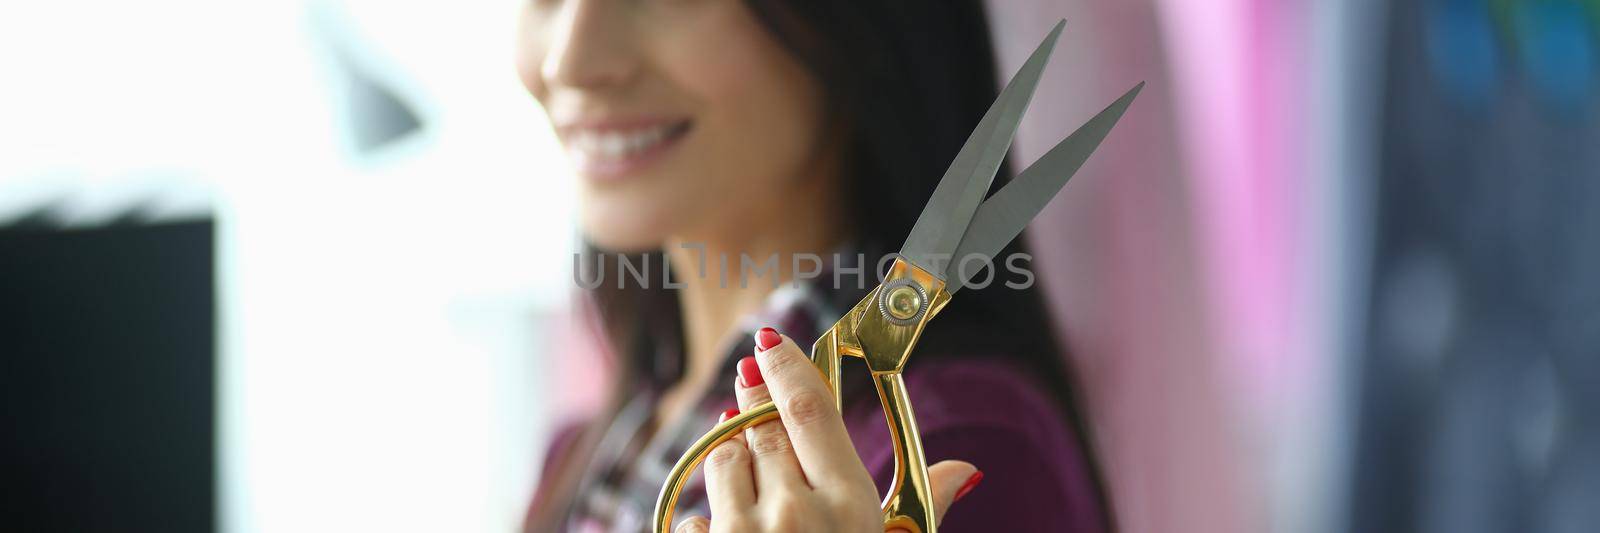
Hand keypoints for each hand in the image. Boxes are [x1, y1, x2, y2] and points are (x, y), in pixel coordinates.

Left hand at [675, 327, 983, 532]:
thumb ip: (928, 509)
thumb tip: (968, 473)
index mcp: (849, 505)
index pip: (810, 408)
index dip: (787, 367)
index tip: (769, 342)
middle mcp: (793, 511)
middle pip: (763, 428)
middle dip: (753, 400)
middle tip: (747, 377)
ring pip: (723, 462)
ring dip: (729, 450)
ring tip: (739, 448)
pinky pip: (698, 516)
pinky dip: (711, 514)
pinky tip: (729, 524)